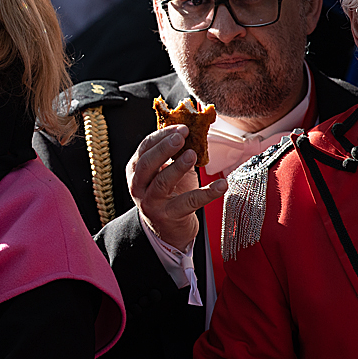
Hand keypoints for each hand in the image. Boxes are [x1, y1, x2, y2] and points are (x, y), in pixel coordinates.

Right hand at [126, 125, 226, 250]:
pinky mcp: (168, 216)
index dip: (162, 136)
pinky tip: (221, 184)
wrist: (166, 231)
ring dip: (178, 167)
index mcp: (136, 170)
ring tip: (193, 154)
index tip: (181, 127)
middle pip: (147, 163)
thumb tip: (193, 132)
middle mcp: (138, 186)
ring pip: (162, 182)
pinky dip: (207, 192)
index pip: (145, 148)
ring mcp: (151, 202)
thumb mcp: (164, 172)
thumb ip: (172, 155)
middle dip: (164, 147)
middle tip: (182, 136)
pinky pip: (189, 202)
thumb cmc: (168, 195)